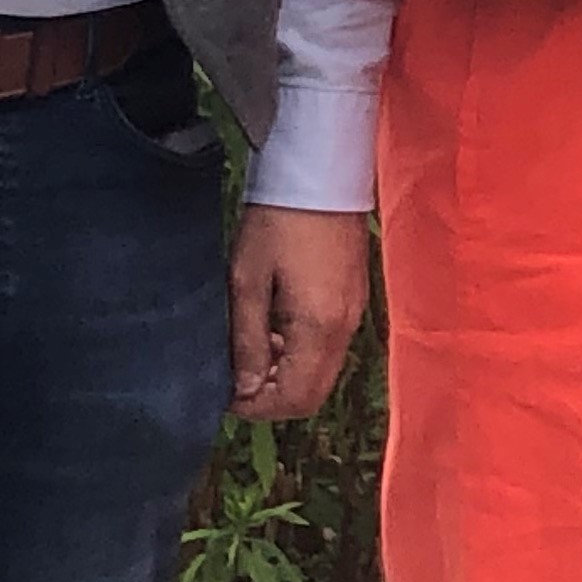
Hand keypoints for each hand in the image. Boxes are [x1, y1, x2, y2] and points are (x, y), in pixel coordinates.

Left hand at [228, 205, 372, 420]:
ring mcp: (355, 312)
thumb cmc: (276, 222)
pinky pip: (332, 346)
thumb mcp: (247, 281)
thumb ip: (249, 341)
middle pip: (314, 394)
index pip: (295, 399)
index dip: (258, 408)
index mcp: (319, 327)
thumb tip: (247, 389)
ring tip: (254, 348)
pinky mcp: (356, 297)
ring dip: (288, 375)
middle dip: (274, 398)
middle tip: (239, 378)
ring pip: (324, 372)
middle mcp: (346, 327)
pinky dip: (304, 353)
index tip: (226, 393)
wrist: (320, 173)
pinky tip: (279, 327)